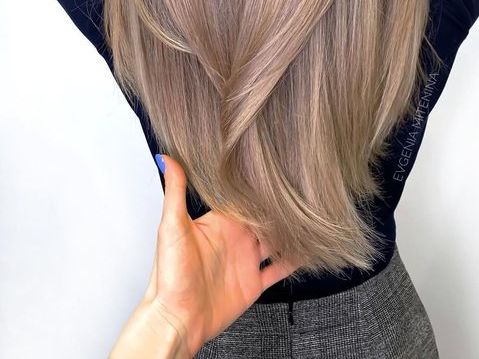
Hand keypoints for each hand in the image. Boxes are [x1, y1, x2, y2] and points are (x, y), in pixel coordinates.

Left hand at [112, 154, 299, 358]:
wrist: (176, 320)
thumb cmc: (168, 275)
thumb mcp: (171, 227)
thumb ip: (175, 191)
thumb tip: (167, 158)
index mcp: (220, 223)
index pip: (245, 200)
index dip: (260, 188)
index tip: (278, 171)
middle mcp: (235, 238)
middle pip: (264, 219)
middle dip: (281, 208)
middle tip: (303, 192)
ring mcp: (245, 261)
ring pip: (276, 241)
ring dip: (290, 232)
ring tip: (311, 218)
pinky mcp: (253, 284)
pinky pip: (278, 269)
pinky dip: (294, 261)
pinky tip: (308, 251)